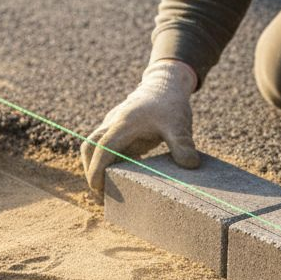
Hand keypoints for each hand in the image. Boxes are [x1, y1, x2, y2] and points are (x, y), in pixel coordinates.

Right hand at [81, 59, 199, 192]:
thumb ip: (183, 144)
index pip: (103, 147)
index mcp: (124, 123)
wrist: (165, 86)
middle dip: (91, 169)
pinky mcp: (117, 131)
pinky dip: (109, 163)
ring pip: (95, 147)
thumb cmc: (170, 104)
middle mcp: (113, 124)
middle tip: (101, 193)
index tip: (98, 187)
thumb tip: (190, 165)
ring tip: (111, 189)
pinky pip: (106, 148)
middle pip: (90, 147)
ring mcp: (113, 127)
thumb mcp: (179, 124)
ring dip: (98, 166)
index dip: (97, 168)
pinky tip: (125, 175)